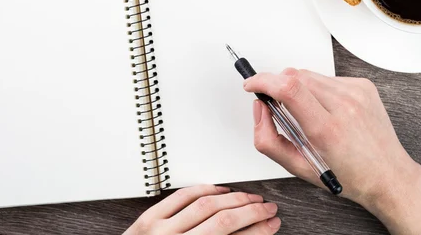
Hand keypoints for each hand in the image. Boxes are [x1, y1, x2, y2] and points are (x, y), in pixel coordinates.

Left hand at [124, 185, 280, 234]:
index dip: (258, 230)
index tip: (272, 223)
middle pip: (223, 221)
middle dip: (252, 211)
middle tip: (268, 208)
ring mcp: (160, 231)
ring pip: (205, 205)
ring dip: (234, 198)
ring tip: (250, 198)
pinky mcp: (148, 220)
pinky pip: (181, 196)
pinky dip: (204, 190)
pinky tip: (219, 190)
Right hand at [244, 69, 420, 234]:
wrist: (388, 175)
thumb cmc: (348, 176)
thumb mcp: (299, 168)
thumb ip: (268, 139)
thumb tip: (259, 109)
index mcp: (327, 129)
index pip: (288, 88)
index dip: (263, 81)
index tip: (252, 84)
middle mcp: (345, 106)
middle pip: (295, 76)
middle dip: (277, 85)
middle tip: (278, 105)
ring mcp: (357, 93)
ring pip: (310, 74)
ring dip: (298, 87)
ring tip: (307, 113)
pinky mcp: (363, 86)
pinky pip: (327, 77)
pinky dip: (318, 89)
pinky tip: (326, 109)